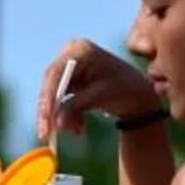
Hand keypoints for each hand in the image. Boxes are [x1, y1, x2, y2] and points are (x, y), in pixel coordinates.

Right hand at [35, 38, 161, 138]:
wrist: (138, 94)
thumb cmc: (125, 89)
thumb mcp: (100, 96)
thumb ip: (76, 106)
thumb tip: (55, 121)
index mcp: (80, 50)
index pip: (56, 73)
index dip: (48, 97)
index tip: (46, 117)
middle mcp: (70, 55)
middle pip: (51, 84)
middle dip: (50, 111)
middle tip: (45, 133)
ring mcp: (68, 68)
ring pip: (54, 95)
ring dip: (62, 116)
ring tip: (76, 131)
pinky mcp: (69, 81)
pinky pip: (61, 101)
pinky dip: (68, 115)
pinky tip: (80, 126)